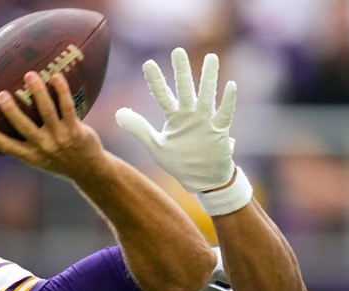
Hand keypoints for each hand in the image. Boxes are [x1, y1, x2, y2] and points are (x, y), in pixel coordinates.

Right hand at [0, 72, 106, 179]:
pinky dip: (62, 91)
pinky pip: (67, 107)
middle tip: (0, 94)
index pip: (8, 147)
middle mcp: (44, 148)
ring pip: (47, 112)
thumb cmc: (60, 159)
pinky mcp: (76, 131)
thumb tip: (8, 118)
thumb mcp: (41, 158)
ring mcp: (61, 138)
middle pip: (24, 127)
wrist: (89, 170)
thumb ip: (26, 143)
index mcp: (31, 156)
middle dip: (11, 111)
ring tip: (29, 75)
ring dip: (38, 92)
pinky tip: (56, 76)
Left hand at [116, 47, 237, 193]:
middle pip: (185, 89)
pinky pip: (225, 114)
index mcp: (174, 117)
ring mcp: (205, 121)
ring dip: (209, 78)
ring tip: (211, 57)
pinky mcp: (219, 131)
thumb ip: (138, 128)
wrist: (203, 180)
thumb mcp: (156, 146)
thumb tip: (117, 113)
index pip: (162, 95)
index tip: (148, 63)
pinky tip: (230, 85)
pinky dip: (228, 101)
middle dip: (181, 71)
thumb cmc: (180, 162)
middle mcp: (190, 115)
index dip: (156, 81)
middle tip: (178, 51)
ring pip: (207, 96)